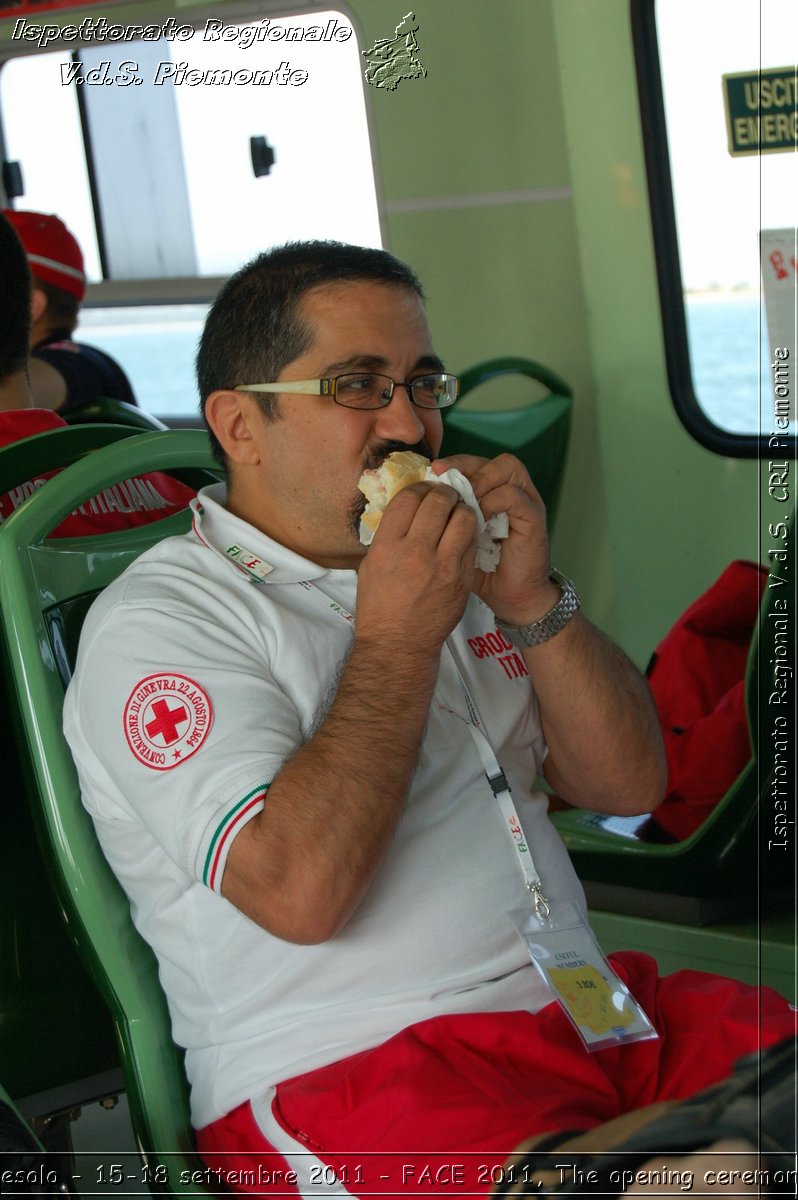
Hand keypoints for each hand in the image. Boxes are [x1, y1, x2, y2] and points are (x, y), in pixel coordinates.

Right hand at [355, 482, 477, 658]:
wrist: (398, 644)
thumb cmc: (379, 606)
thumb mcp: (371, 565)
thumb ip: (388, 535)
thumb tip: (404, 510)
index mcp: (387, 545)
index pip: (408, 497)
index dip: (419, 487)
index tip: (423, 491)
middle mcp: (415, 551)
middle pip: (439, 502)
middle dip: (445, 493)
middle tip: (446, 497)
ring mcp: (442, 565)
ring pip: (464, 518)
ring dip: (463, 509)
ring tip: (459, 513)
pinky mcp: (462, 578)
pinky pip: (472, 543)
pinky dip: (470, 533)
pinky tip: (464, 535)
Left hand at [431, 454, 554, 624]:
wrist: (513, 599)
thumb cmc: (482, 573)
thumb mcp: (455, 542)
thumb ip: (443, 520)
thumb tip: (411, 502)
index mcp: (492, 495)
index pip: (474, 464)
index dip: (453, 464)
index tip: (432, 471)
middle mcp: (511, 492)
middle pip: (491, 459)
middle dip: (466, 465)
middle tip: (444, 477)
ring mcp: (526, 503)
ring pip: (508, 468)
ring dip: (482, 478)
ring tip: (464, 495)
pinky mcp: (534, 518)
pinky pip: (514, 496)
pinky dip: (494, 500)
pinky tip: (479, 514)